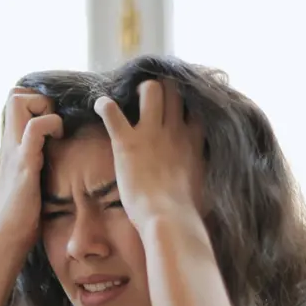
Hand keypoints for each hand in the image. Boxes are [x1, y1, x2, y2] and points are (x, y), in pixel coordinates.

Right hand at [0, 88, 63, 250]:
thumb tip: (53, 158)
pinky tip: (59, 141)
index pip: (15, 101)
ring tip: (56, 132)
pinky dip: (51, 125)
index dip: (36, 102)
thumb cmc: (22, 214)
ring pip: (19, 101)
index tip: (53, 122)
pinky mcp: (24, 163)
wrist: (7, 237)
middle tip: (54, 123)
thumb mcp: (29, 179)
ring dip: (44, 108)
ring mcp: (15, 150)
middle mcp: (10, 142)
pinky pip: (36, 128)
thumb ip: (35, 162)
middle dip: (39, 99)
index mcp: (12, 145)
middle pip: (14, 94)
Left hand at [94, 79, 204, 231]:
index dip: (187, 100)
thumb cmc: (188, 210)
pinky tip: (99, 105)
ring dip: (139, 90)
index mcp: (194, 140)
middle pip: (174, 90)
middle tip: (150, 97)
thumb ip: (204, 170)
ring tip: (130, 97)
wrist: (169, 217)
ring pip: (150, 89)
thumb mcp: (205, 184)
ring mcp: (151, 133)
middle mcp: (175, 130)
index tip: (178, 103)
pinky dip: (104, 105)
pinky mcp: (127, 142)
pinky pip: (112, 112)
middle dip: (163, 88)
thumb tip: (204, 177)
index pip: (195, 106)